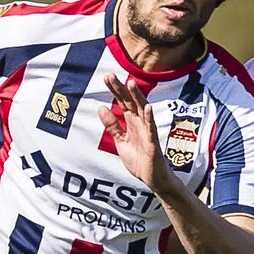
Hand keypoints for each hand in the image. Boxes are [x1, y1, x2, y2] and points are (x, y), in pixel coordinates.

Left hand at [98, 74, 172, 192]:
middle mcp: (140, 123)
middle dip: (121, 89)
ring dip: (137, 97)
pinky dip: (149, 117)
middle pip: (130, 102)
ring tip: (131, 84)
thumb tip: (101, 107)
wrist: (151, 178)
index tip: (107, 77)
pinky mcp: (153, 142)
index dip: (115, 90)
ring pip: (142, 110)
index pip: (122, 101)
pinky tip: (147, 107)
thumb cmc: (139, 159)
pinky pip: (151, 128)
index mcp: (131, 122)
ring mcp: (147, 131)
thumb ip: (112, 125)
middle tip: (111, 75)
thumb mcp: (120, 141)